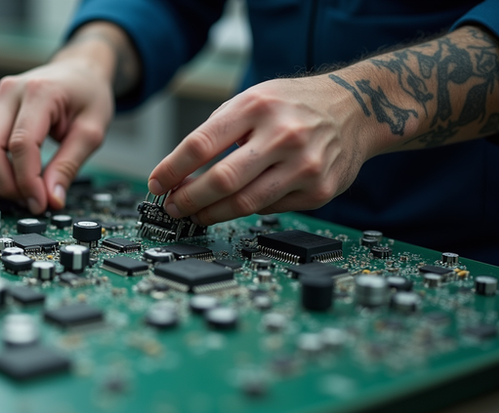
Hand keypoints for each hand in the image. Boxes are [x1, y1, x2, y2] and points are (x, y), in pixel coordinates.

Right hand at [0, 58, 112, 213]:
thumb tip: (51, 200)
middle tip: (32, 200)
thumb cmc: (88, 95)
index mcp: (39, 91)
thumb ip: (70, 165)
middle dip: (7, 184)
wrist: (78, 72)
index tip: (41, 203)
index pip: (21, 144)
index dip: (28, 181)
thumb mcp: (92, 131)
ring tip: (23, 193)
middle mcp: (8, 94)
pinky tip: (11, 182)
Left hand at [147, 76, 370, 224]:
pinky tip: (233, 207)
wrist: (355, 110)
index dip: (172, 169)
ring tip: (195, 214)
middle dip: (188, 199)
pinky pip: (269, 209)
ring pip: (244, 203)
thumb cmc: (294, 105)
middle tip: (172, 207)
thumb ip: (219, 130)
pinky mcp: (319, 191)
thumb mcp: (253, 98)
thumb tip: (179, 171)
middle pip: (221, 180)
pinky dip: (245, 210)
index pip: (201, 144)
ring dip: (211, 213)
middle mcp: (283, 135)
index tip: (156, 184)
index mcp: (257, 106)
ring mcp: (304, 166)